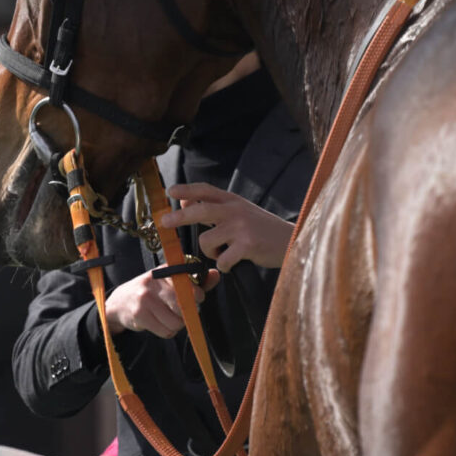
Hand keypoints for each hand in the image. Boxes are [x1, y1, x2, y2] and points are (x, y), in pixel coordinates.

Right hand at [103, 268, 216, 337]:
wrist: (119, 303)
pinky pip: (165, 331)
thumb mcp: (169, 281)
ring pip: (176, 321)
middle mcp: (154, 282)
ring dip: (176, 325)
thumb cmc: (150, 292)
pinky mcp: (140, 315)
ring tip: (168, 319)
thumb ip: (194, 281)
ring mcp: (145, 298)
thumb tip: (216, 274)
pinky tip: (159, 324)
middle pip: (183, 305)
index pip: (189, 284)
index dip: (196, 296)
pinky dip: (167, 332)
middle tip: (180, 312)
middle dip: (186, 313)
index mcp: (164, 271)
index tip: (194, 299)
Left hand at [158, 182, 292, 270]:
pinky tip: (234, 263)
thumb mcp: (240, 212)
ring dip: (210, 252)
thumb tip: (185, 202)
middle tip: (164, 222)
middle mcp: (236, 210)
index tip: (170, 191)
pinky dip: (224, 266)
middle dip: (179, 217)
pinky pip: (222, 260)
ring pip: (207, 240)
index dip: (187, 189)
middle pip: (201, 210)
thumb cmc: (262, 229)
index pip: (206, 190)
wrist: (291, 241)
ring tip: (223, 253)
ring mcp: (241, 227)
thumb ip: (216, 208)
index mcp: (233, 201)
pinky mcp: (247, 246)